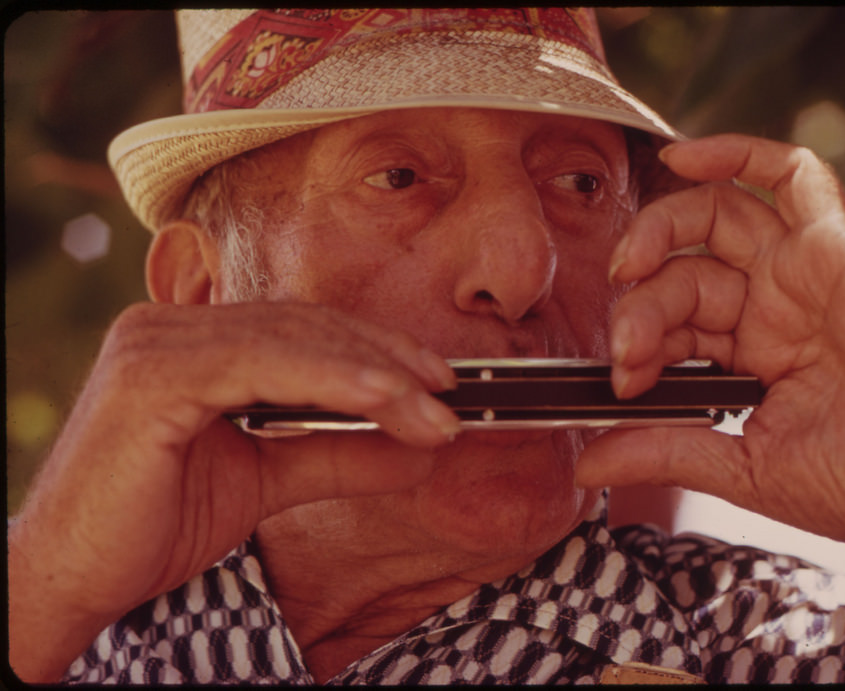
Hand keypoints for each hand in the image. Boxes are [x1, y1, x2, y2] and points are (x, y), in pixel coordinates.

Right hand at [8, 301, 458, 681]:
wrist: (75, 579)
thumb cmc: (156, 525)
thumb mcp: (269, 481)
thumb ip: (338, 453)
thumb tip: (419, 447)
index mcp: (195, 343)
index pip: (303, 329)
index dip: (376, 349)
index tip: (436, 381)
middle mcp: (172, 327)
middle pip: (306, 327)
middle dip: (387, 361)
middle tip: (448, 398)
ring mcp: (157, 343)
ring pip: (292, 339)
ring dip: (374, 374)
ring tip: (431, 410)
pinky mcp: (150, 375)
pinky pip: (260, 363)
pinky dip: (331, 380)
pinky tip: (383, 400)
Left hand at [576, 134, 844, 593]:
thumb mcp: (741, 467)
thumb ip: (663, 451)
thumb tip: (588, 465)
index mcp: (755, 355)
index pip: (674, 322)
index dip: (638, 342)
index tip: (620, 384)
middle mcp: (775, 306)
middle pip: (684, 269)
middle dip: (642, 305)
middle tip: (626, 348)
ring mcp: (804, 272)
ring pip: (717, 214)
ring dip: (658, 228)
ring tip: (628, 265)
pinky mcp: (838, 244)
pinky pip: (790, 174)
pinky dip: (736, 153)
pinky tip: (682, 156)